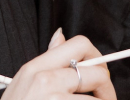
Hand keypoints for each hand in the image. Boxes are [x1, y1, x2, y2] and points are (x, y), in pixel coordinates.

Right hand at [0, 28, 114, 98]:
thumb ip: (45, 61)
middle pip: (96, 73)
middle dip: (107, 88)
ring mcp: (54, 99)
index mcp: (35, 67)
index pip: (80, 44)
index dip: (96, 58)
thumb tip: (60, 35)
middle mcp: (45, 79)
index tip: (98, 72)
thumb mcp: (22, 84)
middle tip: (106, 99)